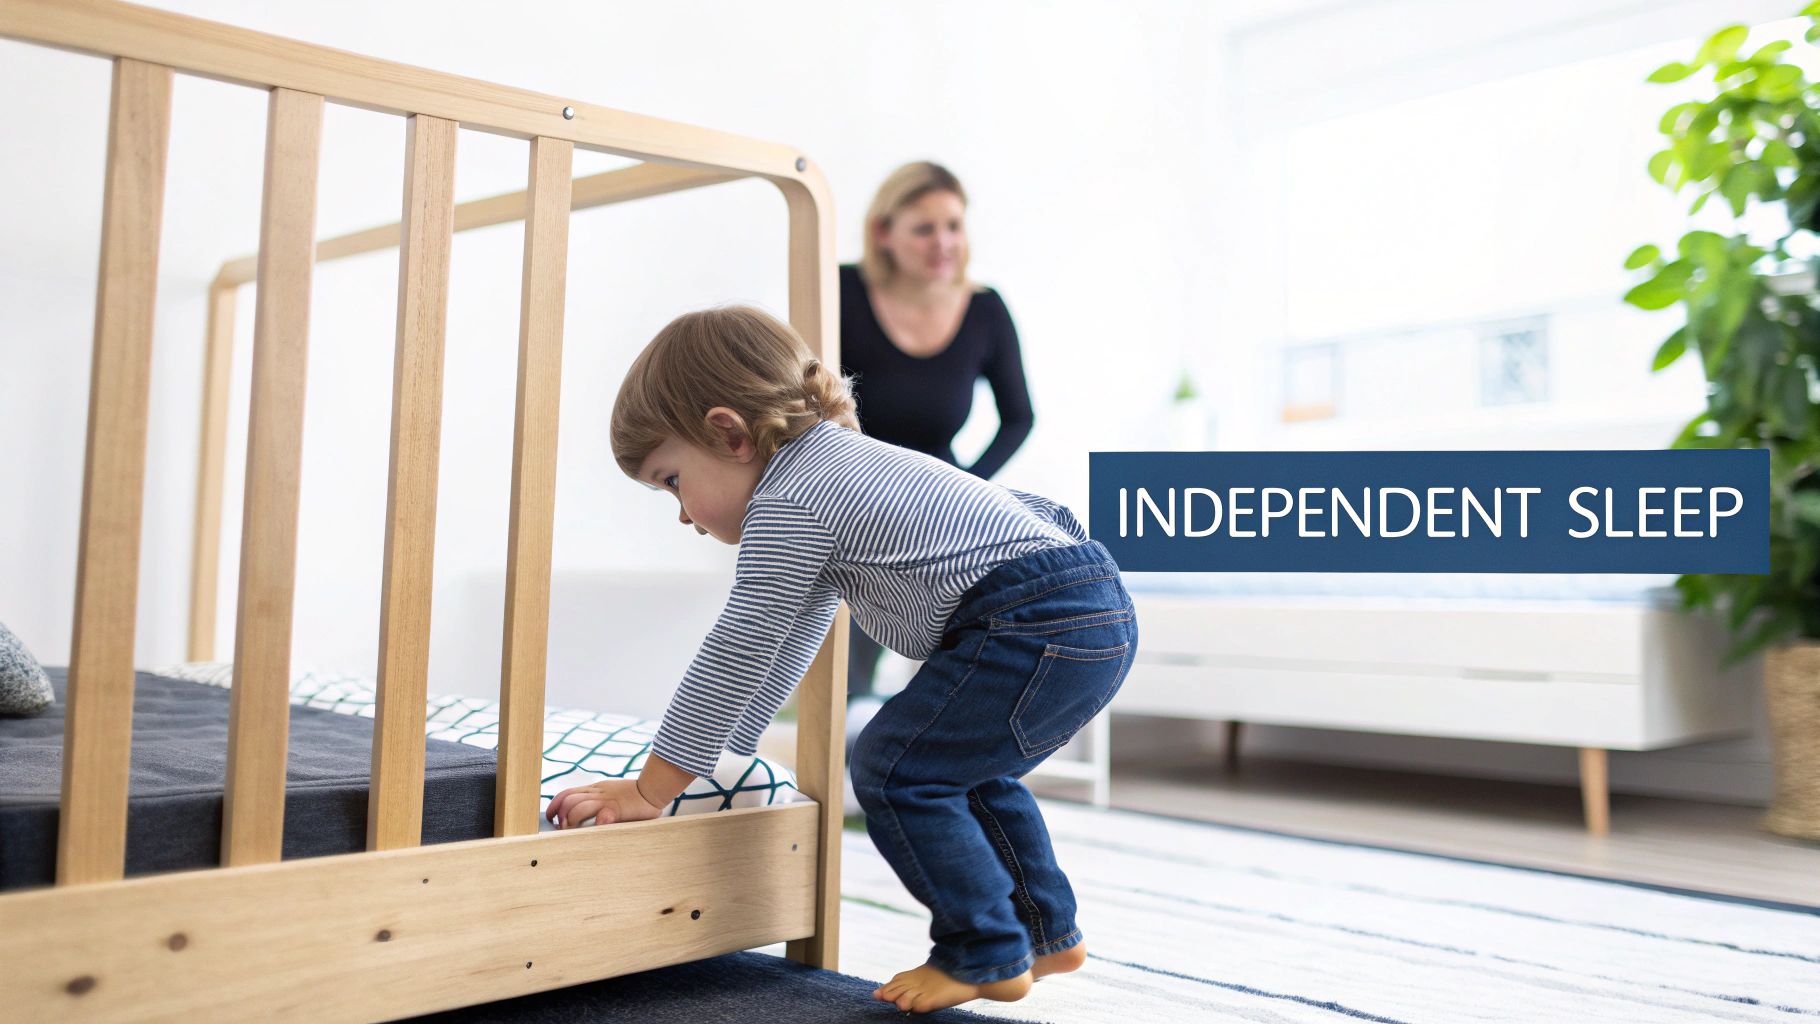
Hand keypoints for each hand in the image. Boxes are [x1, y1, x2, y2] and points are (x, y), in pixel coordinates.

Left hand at [546, 779, 666, 828]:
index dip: (554, 805)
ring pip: (579, 808)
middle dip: (561, 816)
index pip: (567, 793)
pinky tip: (593, 830)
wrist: (653, 789)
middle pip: (568, 800)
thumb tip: (585, 820)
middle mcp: (597, 793)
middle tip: (563, 829)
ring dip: (572, 821)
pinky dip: (594, 824)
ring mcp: (606, 800)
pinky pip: (601, 815)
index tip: (551, 817)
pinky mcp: (617, 809)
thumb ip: (598, 803)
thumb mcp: (611, 795)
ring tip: (573, 831)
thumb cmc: (634, 796)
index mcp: (595, 789)